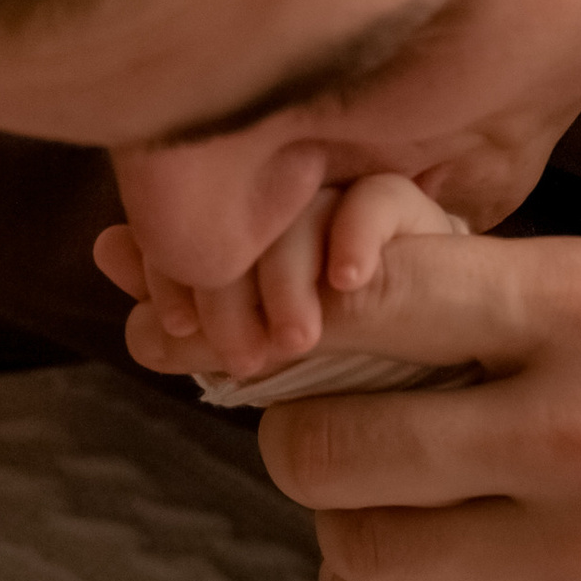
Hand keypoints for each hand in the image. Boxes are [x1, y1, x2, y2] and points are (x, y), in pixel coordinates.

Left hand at [98, 173, 468, 384]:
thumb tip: (134, 329)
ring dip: (287, 272)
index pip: (192, 224)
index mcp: (248, 234)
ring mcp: (351, 203)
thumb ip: (192, 333)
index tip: (171, 325)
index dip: (168, 265)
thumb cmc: (340, 368)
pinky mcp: (416, 214)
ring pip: (299, 206)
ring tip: (295, 337)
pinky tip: (348, 278)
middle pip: (240, 211)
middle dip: (222, 280)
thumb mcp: (252, 351)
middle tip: (233, 349)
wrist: (446, 385)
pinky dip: (357, 231)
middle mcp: (295, 206)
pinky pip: (378, 195)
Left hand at [243, 230, 580, 580]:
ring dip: (344, 527)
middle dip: (302, 435)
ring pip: (358, 548)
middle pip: (326, 443)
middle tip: (327, 431)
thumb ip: (526, 283)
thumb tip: (363, 276)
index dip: (313, 309)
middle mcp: (578, 428)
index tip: (312, 327)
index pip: (371, 291)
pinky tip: (400, 579)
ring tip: (381, 506)